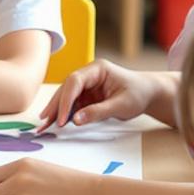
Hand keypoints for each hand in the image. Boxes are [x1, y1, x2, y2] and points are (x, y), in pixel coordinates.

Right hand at [37, 59, 162, 130]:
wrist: (149, 93)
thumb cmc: (139, 94)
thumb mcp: (121, 105)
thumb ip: (98, 112)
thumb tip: (75, 120)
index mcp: (97, 69)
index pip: (74, 82)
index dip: (65, 100)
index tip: (61, 118)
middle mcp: (89, 74)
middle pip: (66, 89)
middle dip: (55, 105)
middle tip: (44, 122)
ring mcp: (87, 84)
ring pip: (66, 96)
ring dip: (56, 111)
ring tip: (45, 125)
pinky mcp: (87, 95)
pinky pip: (72, 104)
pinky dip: (64, 114)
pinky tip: (55, 122)